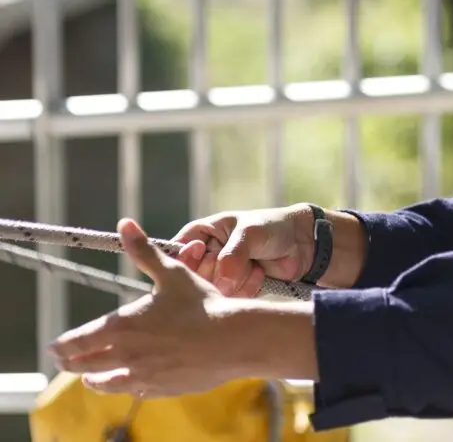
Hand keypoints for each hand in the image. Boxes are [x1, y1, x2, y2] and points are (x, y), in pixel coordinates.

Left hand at [50, 219, 246, 396]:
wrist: (233, 339)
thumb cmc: (202, 304)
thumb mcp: (171, 273)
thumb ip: (143, 251)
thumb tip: (125, 223)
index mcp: (120, 327)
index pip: (74, 342)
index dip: (60, 346)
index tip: (54, 347)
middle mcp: (124, 355)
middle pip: (82, 366)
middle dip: (70, 363)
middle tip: (65, 361)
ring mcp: (141, 376)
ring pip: (103, 384)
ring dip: (93, 380)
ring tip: (90, 378)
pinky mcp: (160, 389)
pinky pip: (132, 392)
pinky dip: (124, 387)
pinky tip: (128, 383)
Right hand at [172, 205, 314, 296]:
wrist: (301, 244)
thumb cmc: (272, 227)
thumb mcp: (250, 232)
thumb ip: (233, 254)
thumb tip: (223, 280)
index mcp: (199, 235)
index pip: (176, 254)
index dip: (190, 260)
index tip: (214, 256)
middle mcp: (204, 258)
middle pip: (193, 279)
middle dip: (222, 272)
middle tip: (242, 259)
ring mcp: (218, 277)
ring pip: (213, 292)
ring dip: (238, 281)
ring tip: (254, 264)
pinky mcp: (233, 293)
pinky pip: (231, 300)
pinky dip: (248, 289)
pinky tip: (260, 274)